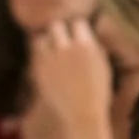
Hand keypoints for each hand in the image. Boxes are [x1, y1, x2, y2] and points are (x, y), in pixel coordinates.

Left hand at [29, 20, 112, 135]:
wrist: (82, 115)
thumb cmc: (98, 92)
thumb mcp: (103, 66)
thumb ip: (95, 47)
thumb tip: (89, 35)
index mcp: (85, 45)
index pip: (77, 23)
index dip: (78, 29)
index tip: (77, 35)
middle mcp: (65, 48)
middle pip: (56, 26)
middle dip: (60, 32)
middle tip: (62, 40)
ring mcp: (50, 59)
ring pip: (41, 38)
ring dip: (46, 42)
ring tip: (51, 51)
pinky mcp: (38, 71)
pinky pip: (35, 55)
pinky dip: (40, 56)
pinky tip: (47, 63)